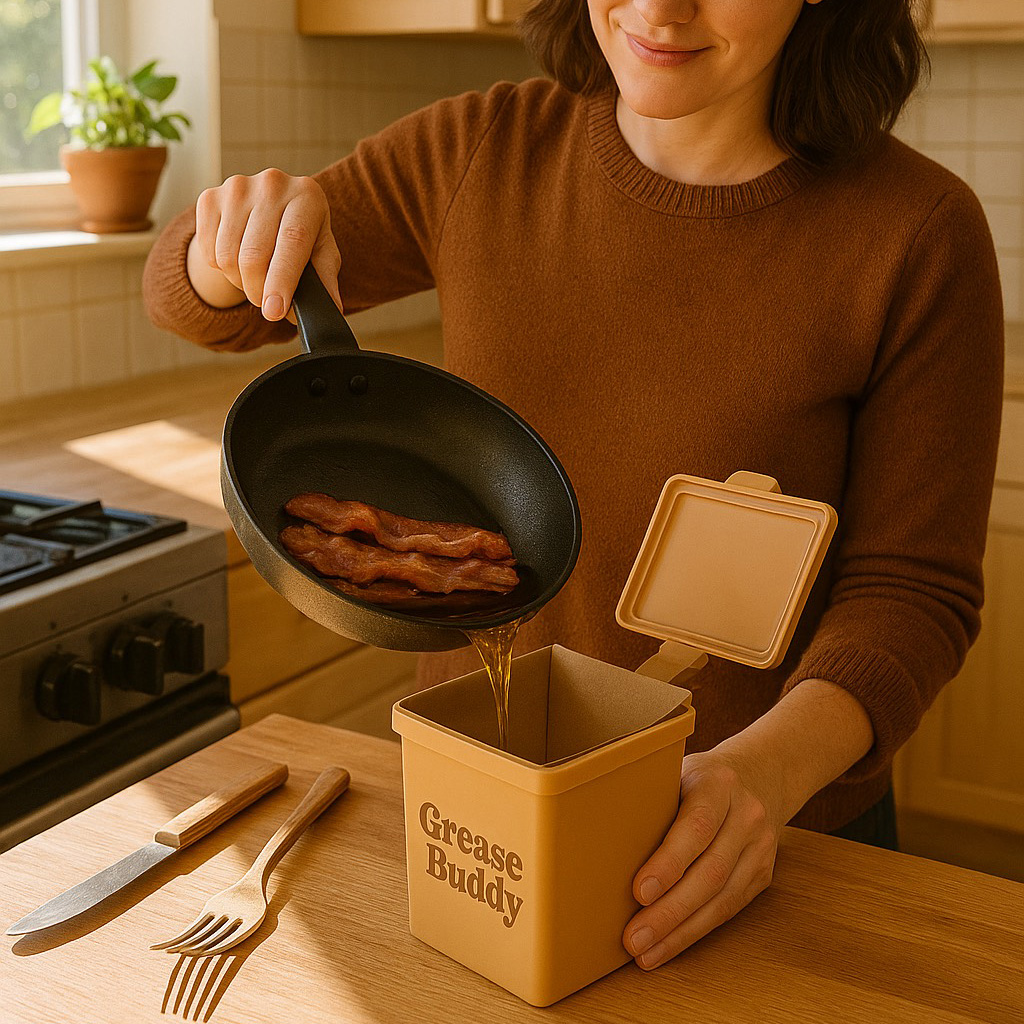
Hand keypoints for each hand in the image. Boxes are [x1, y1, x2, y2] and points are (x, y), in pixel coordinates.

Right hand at [188, 168, 342, 320]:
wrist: (268, 206)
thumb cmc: (302, 233)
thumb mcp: (322, 251)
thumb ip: (326, 279)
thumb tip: (331, 309)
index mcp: (306, 195)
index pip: (292, 240)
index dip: (282, 280)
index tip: (274, 311)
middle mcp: (272, 184)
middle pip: (254, 255)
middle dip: (259, 292)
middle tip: (268, 306)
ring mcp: (237, 188)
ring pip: (228, 258)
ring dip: (241, 282)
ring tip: (256, 279)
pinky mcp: (210, 198)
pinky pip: (209, 252)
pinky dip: (222, 269)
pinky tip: (238, 260)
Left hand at [622, 746, 785, 969]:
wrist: (760, 774)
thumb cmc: (700, 777)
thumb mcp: (677, 770)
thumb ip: (651, 796)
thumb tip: (597, 833)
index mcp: (718, 784)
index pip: (696, 827)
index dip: (668, 862)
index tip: (639, 891)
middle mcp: (746, 816)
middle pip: (710, 871)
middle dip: (669, 911)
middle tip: (633, 937)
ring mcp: (759, 847)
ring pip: (722, 898)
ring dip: (680, 931)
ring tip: (645, 952)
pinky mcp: (762, 874)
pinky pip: (729, 909)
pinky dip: (695, 932)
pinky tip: (668, 946)